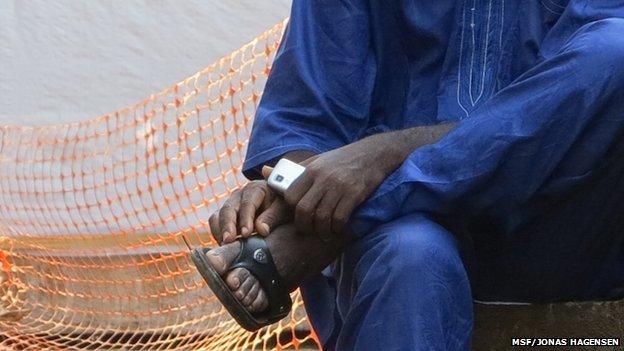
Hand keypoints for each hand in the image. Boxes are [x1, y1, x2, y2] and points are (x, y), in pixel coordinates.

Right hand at [209, 173, 290, 243]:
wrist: (281, 206)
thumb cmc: (284, 206)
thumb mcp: (284, 208)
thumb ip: (273, 216)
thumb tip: (261, 230)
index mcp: (255, 189)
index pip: (247, 203)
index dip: (246, 218)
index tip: (246, 233)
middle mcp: (239, 196)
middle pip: (228, 209)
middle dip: (227, 226)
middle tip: (229, 241)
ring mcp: (230, 206)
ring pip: (217, 216)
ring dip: (219, 232)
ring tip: (224, 246)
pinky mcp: (225, 217)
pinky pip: (215, 225)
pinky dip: (218, 235)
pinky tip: (225, 248)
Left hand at [270, 137, 401, 240]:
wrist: (373, 154)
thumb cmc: (341, 160)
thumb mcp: (315, 161)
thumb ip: (292, 171)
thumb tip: (263, 171)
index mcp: (310, 170)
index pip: (291, 197)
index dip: (291, 212)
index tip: (297, 217)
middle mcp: (322, 178)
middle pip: (304, 210)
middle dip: (304, 226)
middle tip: (309, 231)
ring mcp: (339, 186)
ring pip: (321, 217)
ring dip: (321, 230)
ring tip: (324, 233)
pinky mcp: (354, 194)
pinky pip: (339, 218)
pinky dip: (336, 228)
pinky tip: (337, 228)